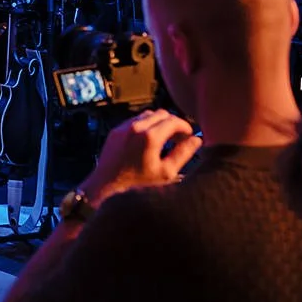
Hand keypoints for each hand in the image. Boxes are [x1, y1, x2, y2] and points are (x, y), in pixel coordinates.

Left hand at [82, 109, 200, 204]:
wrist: (105, 188)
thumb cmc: (136, 184)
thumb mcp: (165, 173)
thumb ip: (183, 153)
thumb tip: (196, 140)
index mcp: (149, 136)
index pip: (174, 120)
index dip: (185, 127)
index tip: (189, 136)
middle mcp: (135, 127)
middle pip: (162, 114)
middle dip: (173, 123)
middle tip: (179, 138)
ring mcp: (123, 128)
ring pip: (148, 115)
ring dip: (159, 123)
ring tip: (165, 141)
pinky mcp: (115, 131)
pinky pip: (135, 121)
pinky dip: (146, 126)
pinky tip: (149, 142)